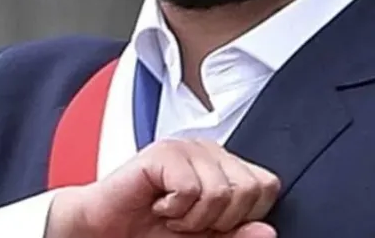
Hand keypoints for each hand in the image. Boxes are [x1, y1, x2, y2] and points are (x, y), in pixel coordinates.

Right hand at [47, 138, 279, 237]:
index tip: (210, 224)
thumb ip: (237, 235)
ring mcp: (187, 147)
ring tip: (171, 213)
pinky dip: (174, 209)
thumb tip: (267, 230)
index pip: (266, 186)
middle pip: (249, 190)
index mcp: (225, 167)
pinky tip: (158, 204)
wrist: (106, 231)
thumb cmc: (152, 232)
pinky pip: (191, 189)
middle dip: (218, 220)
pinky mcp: (164, 152)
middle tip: (187, 219)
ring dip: (192, 218)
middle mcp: (210, 151)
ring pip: (221, 192)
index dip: (243, 217)